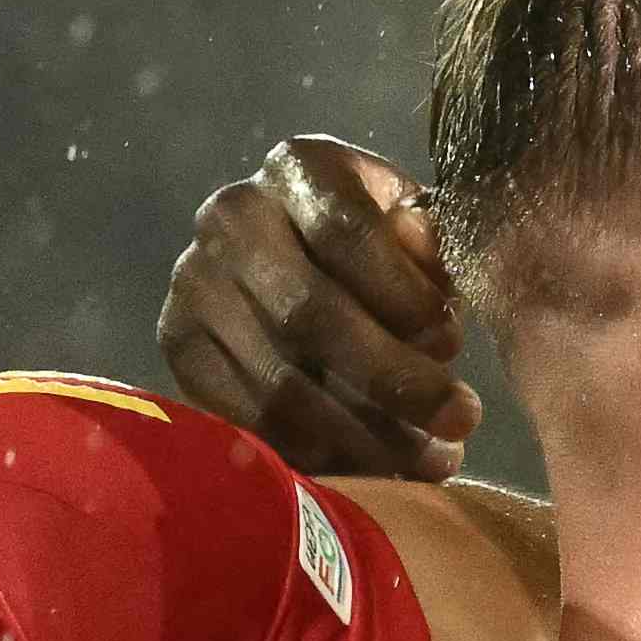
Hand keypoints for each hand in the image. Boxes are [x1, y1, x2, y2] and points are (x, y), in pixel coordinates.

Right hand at [160, 135, 480, 478]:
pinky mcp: (178, 350)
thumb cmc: (377, 247)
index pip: (348, 232)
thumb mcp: (412, 226)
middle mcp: (230, 217)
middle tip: (461, 420)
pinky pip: (245, 421)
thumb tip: (435, 304)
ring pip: (279, 383)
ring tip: (431, 460)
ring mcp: (193, 285)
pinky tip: (373, 474)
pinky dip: (315, 459)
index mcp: (297, 167)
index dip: (405, 295)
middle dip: (395, 380)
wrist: (285, 260)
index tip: (455, 343)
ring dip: (364, 437)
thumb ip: (432, 251)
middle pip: (310, 313)